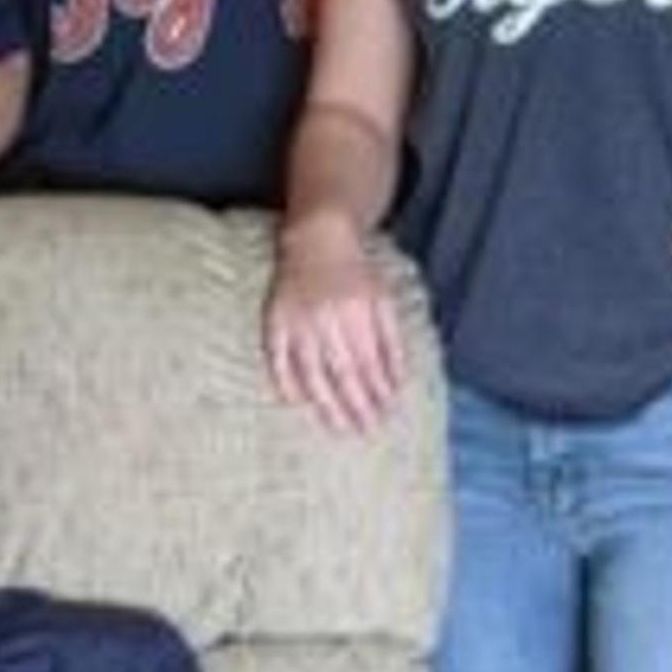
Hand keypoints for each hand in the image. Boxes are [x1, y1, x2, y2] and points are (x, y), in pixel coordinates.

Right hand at [263, 220, 402, 435]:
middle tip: (365, 431)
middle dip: (355, 405)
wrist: (317, 240)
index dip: (377, 391)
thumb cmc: (356, 275)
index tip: (386, 414)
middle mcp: (325, 317)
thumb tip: (397, 384)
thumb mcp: (382, 302)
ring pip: (310, 372)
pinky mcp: (274, 320)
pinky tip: (296, 402)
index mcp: (356, 311)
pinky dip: (285, 381)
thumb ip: (391, 343)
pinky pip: (276, 357)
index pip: (368, 362)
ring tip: (338, 427)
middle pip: (342, 372)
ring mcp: (296, 320)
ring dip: (325, 403)